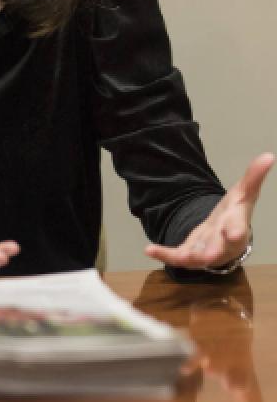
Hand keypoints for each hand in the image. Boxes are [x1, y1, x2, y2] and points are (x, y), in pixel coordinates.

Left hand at [146, 152, 274, 269]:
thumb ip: (253, 177)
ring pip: (198, 258)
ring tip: (173, 255)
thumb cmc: (235, 214)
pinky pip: (177, 258)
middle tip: (208, 256)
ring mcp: (206, 252)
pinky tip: (149, 250)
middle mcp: (223, 244)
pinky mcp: (190, 255)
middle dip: (214, 252)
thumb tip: (268, 155)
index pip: (238, 229)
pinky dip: (165, 255)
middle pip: (219, 249)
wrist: (225, 236)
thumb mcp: (243, 193)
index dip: (235, 232)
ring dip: (187, 258)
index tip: (233, 234)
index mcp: (237, 227)